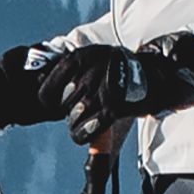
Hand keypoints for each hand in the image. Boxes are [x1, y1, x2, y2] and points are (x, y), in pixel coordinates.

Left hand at [27, 32, 193, 126]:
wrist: (153, 73)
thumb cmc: (117, 69)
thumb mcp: (91, 59)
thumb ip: (68, 73)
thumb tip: (40, 89)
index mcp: (79, 58)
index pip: (48, 87)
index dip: (49, 99)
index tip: (52, 103)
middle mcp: (87, 73)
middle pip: (62, 105)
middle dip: (69, 111)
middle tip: (81, 108)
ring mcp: (100, 91)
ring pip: (73, 118)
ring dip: (77, 123)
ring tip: (87, 118)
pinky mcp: (113, 108)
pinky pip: (88, 129)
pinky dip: (84, 134)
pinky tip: (86, 132)